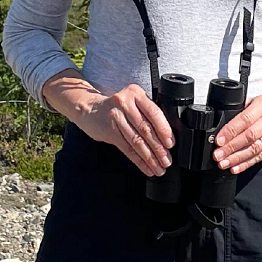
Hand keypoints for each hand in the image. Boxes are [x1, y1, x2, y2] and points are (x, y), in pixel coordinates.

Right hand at [44, 74, 173, 176]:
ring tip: (159, 168)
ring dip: (150, 158)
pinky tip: (146, 167)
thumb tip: (167, 137)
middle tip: (167, 160)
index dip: (164, 130)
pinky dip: (138, 161)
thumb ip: (148, 113)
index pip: (153, 112)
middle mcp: (125, 103)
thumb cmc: (118, 108)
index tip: (171, 143)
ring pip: (136, 141)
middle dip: (158, 148)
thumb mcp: (133, 102)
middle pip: (145, 129)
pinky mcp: (109, 131)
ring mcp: (115, 116)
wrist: (90, 109)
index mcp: (136, 93)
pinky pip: (127, 149)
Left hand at [211, 92, 261, 174]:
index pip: (246, 119)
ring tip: (223, 163)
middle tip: (218, 155)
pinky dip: (246, 164)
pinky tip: (235, 168)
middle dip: (231, 147)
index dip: (231, 131)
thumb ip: (241, 109)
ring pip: (254, 149)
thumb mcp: (257, 100)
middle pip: (250, 136)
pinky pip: (260, 157)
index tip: (219, 140)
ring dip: (237, 158)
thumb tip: (222, 122)